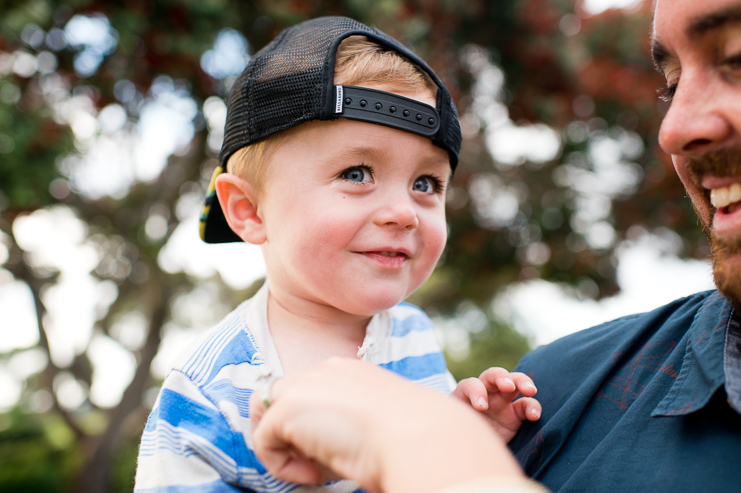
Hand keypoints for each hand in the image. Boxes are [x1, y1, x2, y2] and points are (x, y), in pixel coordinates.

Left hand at [250, 358, 524, 492]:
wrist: (419, 437)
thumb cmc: (412, 438)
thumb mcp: (377, 422)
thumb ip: (346, 423)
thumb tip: (324, 450)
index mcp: (348, 370)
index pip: (309, 389)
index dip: (311, 422)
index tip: (333, 450)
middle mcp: (324, 370)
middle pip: (279, 394)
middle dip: (289, 430)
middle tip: (317, 462)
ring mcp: (304, 386)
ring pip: (266, 413)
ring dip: (283, 445)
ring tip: (316, 468)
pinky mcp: (288, 409)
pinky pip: (263, 442)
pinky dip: (282, 467)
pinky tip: (317, 475)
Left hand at [451, 367, 541, 441]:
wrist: (468, 451)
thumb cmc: (455, 437)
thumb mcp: (451, 430)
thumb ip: (453, 426)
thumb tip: (448, 434)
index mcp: (465, 395)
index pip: (470, 385)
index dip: (476, 391)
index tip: (481, 407)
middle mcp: (484, 394)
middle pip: (493, 375)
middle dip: (501, 377)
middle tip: (508, 386)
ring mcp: (501, 402)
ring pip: (514, 383)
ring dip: (523, 382)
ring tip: (530, 390)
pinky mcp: (515, 415)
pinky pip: (526, 406)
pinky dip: (533, 408)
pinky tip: (535, 416)